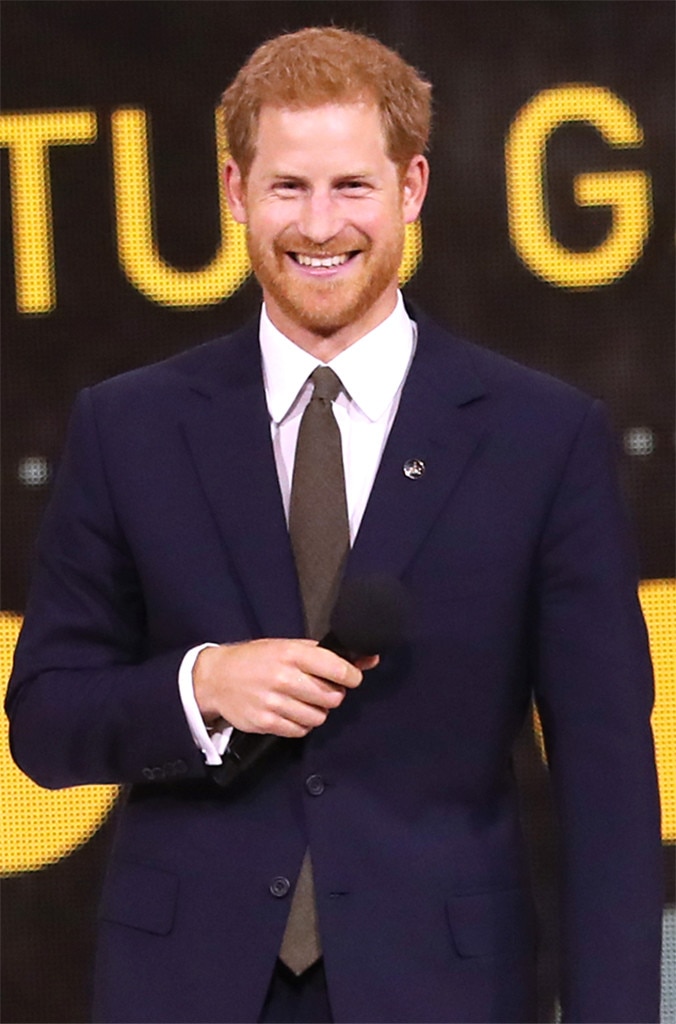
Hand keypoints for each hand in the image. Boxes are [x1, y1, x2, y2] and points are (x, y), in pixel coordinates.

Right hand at [193, 639, 378, 737]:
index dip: (352, 676)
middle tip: (321, 690)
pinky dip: (301, 724)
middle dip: (332, 695)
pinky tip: (290, 712)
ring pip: (318, 717)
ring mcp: (273, 702)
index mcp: (292, 654)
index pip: (337, 669)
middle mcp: (283, 678)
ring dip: (316, 711)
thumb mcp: (288, 646)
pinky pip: (300, 730)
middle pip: (332, 698)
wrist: (217, 678)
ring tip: (302, 701)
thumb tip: (368, 660)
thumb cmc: (257, 659)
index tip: (351, 678)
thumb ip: (325, 654)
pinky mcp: (265, 722)